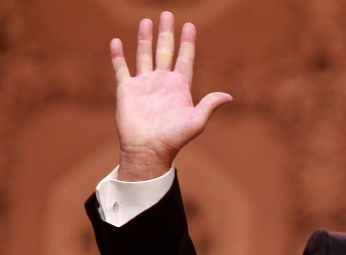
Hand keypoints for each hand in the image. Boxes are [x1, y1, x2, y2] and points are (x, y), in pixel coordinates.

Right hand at [109, 12, 232, 180]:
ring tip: (146, 21)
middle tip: (167, 14)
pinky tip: (116, 42)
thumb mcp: (196, 122)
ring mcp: (144, 84)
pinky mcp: (126, 90)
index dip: (187, 42)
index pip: (185, 58)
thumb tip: (229, 96)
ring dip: (145, 38)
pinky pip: (121, 68)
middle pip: (165, 51)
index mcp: (179, 87)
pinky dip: (118, 55)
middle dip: (167, 33)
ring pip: (144, 55)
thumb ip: (209, 105)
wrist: (148, 150)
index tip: (190, 25)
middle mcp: (162, 82)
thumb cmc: (173, 139)